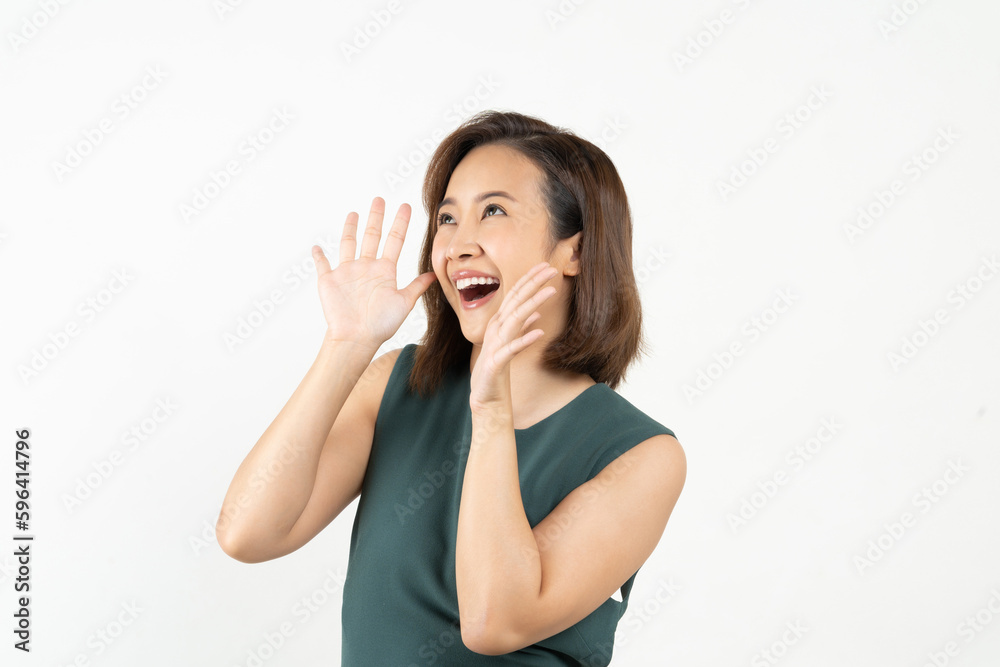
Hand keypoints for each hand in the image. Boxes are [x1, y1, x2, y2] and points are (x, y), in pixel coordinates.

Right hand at [312, 197, 436, 346]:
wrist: (356, 338)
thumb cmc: (380, 324)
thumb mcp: (404, 302)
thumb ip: (417, 286)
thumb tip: (435, 274)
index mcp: (384, 271)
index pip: (395, 240)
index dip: (401, 223)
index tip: (406, 207)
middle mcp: (366, 267)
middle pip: (372, 236)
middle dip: (376, 217)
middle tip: (380, 199)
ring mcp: (347, 272)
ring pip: (348, 244)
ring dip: (350, 229)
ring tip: (354, 213)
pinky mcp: (329, 280)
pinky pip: (322, 264)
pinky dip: (319, 256)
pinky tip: (317, 247)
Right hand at [469, 261, 558, 410]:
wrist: (485, 397)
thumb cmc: (497, 370)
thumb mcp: (511, 344)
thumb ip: (521, 328)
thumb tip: (536, 314)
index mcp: (500, 324)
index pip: (516, 296)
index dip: (529, 279)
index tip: (546, 266)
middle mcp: (496, 330)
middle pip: (516, 301)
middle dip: (533, 283)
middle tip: (551, 269)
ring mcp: (495, 345)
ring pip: (514, 319)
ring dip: (532, 303)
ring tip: (550, 291)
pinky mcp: (496, 363)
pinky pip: (511, 350)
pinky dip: (524, 339)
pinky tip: (540, 332)